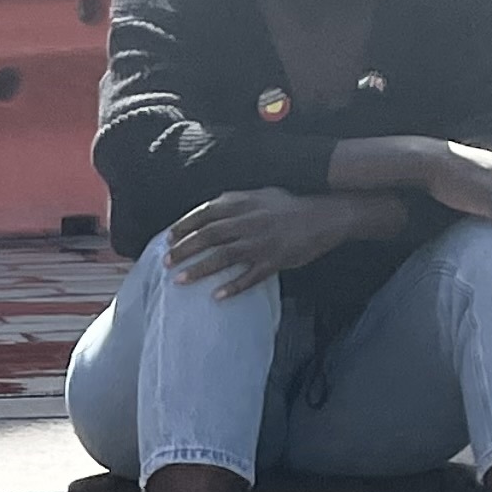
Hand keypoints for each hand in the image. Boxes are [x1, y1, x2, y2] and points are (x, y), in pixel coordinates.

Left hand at [166, 189, 365, 299]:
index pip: (206, 213)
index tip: (168, 238)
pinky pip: (251, 276)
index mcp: (245, 204)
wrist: (326, 215)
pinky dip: (233, 286)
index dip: (184, 226)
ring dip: (200, 269)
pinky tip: (217, 296)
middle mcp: (250, 222)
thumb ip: (236, 201)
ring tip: (179, 281)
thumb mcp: (262, 194)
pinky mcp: (275, 260)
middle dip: (184, 249)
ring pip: (224, 257)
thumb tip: (211, 207)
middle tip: (166, 262)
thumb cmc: (291, 206)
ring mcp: (262, 242)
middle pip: (209, 236)